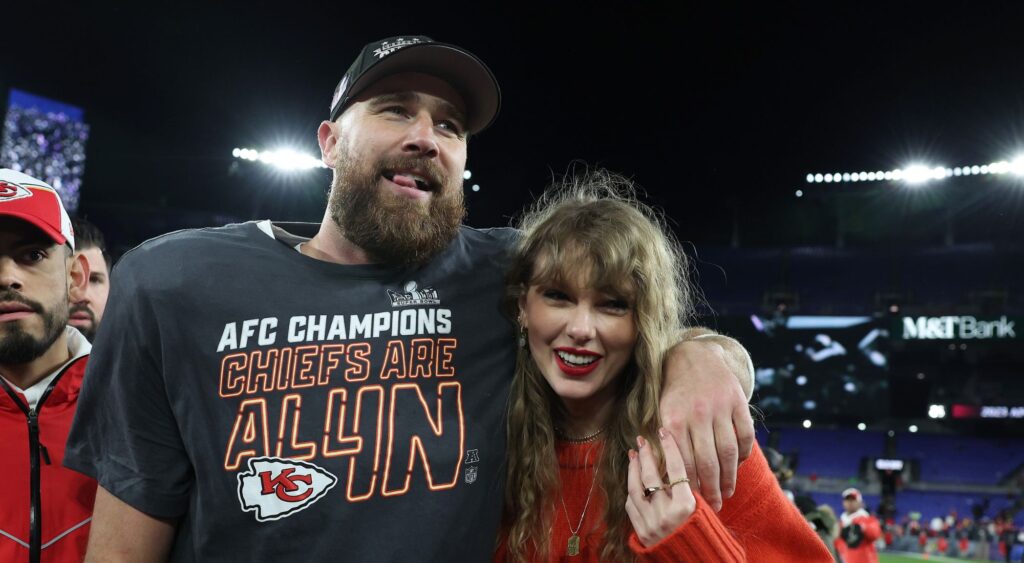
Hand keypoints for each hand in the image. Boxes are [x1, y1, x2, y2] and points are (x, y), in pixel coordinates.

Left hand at [626, 428, 696, 547]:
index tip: (664, 432)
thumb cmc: (704, 536)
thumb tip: (680, 464)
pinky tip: (632, 479)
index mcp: (686, 506)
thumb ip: (691, 490)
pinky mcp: (640, 532)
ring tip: (634, 454)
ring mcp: (650, 523)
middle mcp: (666, 513)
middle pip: (651, 475)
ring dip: (634, 469)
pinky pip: (631, 505)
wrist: (693, 562)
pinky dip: (631, 489)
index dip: (669, 447)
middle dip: (646, 455)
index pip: (676, 468)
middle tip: (642, 440)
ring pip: (636, 488)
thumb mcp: (704, 512)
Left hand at [660, 340, 754, 510]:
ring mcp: (720, 407)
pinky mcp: (738, 402)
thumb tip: (666, 479)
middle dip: (711, 488)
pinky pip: (745, 436)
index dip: (689, 485)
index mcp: (674, 418)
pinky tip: (738, 468)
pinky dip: (743, 455)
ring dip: (729, 477)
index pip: (683, 462)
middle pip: (708, 461)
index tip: (692, 503)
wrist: (694, 356)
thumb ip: (665, 442)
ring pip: (728, 452)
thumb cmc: (674, 392)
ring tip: (727, 492)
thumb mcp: (662, 412)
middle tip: (714, 506)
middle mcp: (697, 413)